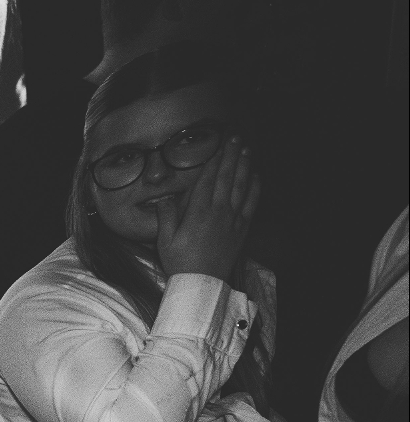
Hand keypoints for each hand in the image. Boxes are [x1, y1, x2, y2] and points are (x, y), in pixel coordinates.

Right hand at [156, 136, 259, 281]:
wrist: (202, 283)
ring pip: (241, 185)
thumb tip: (164, 197)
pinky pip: (251, 202)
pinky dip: (255, 186)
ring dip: (244, 165)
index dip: (213, 160)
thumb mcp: (164, 240)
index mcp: (198, 212)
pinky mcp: (242, 228)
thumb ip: (166, 216)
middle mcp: (218, 211)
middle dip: (230, 155)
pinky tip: (256, 175)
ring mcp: (232, 219)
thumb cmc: (180, 262)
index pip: (207, 179)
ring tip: (246, 150)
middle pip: (226, 177)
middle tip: (235, 138)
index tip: (218, 145)